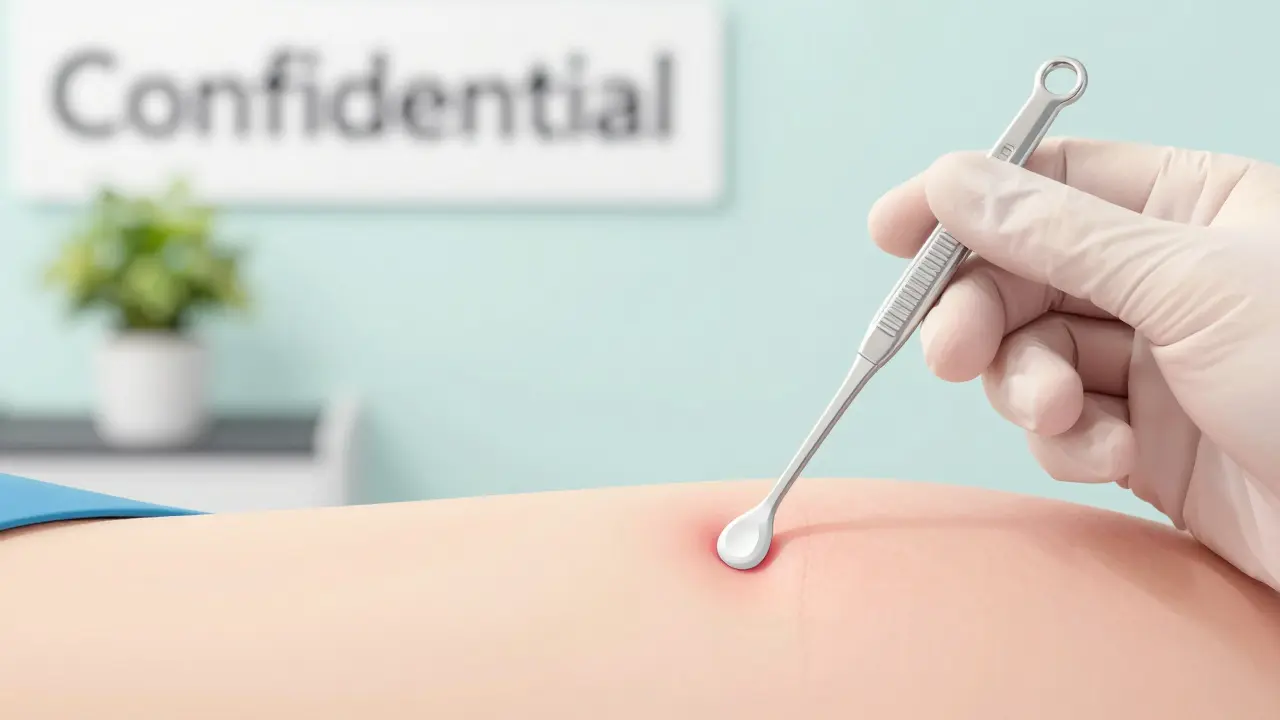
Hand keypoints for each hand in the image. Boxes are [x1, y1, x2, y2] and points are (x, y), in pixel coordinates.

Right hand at [868, 138, 1279, 590]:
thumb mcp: (1190, 286)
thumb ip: (1059, 233)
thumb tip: (955, 181)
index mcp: (1195, 207)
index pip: (1051, 180)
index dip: (967, 201)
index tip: (895, 229)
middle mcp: (1166, 278)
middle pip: (1022, 272)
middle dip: (981, 314)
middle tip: (951, 350)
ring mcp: (1153, 359)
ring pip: (1030, 353)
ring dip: (1026, 389)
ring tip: (1061, 417)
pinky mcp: (1143, 437)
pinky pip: (1061, 424)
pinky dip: (1069, 442)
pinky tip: (1111, 458)